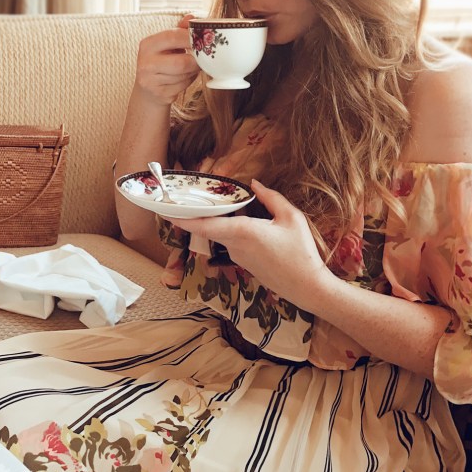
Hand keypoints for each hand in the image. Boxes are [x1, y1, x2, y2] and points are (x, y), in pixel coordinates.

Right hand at [135, 15, 198, 106]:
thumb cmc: (161, 62)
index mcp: (147, 44)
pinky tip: (184, 78)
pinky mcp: (158, 94)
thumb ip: (179, 30)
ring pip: (184, 75)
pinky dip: (188, 82)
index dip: (191, 38)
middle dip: (196, 62)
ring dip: (192, 72)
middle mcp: (145, 62)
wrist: (148, 90)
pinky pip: (182, 87)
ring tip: (190, 68)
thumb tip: (191, 18)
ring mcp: (150, 80)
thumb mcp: (167, 44)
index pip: (172, 36)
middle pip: (182, 62)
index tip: (202, 40)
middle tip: (201, 59)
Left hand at [168, 181, 336, 309]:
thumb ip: (271, 198)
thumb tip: (254, 184)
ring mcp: (236, 256)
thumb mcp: (291, 219)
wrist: (308, 288)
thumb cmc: (301, 253)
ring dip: (215, 221)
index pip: (203, 225)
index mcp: (242, 232)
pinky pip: (229, 242)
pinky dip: (228, 230)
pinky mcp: (241, 263)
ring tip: (211, 202)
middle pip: (206, 227)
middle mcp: (233, 245)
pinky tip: (237, 219)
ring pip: (219, 234)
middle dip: (193, 214)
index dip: (181, 218)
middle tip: (180, 199)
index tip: (163, 210)